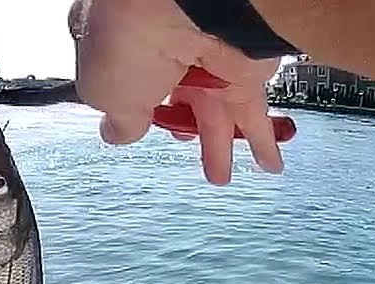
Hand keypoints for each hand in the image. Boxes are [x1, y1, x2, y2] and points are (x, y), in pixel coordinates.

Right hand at [69, 0, 284, 183]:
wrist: (181, 5)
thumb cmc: (128, 36)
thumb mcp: (106, 96)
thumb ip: (119, 121)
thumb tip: (118, 133)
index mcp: (124, 43)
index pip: (128, 79)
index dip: (130, 105)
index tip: (134, 124)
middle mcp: (168, 46)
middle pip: (177, 98)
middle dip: (180, 126)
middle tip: (180, 142)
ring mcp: (206, 57)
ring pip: (216, 111)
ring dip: (219, 147)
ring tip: (221, 176)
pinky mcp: (244, 68)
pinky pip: (253, 111)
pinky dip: (263, 141)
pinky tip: (269, 163)